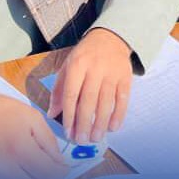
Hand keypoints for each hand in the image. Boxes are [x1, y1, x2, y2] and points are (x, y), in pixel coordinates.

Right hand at [0, 90, 67, 178]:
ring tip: (26, 159)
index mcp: (19, 148)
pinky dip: (11, 178)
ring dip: (28, 178)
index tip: (62, 167)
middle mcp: (3, 166)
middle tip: (45, 162)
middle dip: (45, 174)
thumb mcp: (32, 117)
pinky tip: (9, 161)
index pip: (49, 173)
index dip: (60, 171)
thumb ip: (49, 141)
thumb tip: (59, 161)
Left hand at [46, 28, 132, 144]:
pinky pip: (122, 99)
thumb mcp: (67, 66)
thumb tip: (52, 114)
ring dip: (101, 122)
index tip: (68, 133)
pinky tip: (113, 127)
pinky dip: (119, 114)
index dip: (69, 116)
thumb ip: (59, 90)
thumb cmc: (85, 55)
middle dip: (84, 123)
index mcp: (77, 65)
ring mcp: (112, 73)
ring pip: (106, 101)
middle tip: (81, 141)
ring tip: (95, 138)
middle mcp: (94, 69)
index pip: (71, 94)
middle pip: (88, 100)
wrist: (111, 37)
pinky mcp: (126, 76)